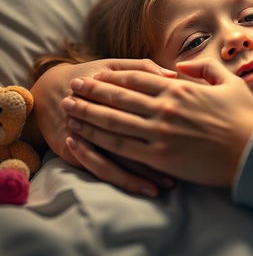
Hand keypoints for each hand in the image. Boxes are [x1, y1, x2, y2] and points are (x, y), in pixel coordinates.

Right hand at [30, 58, 178, 195]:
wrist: (52, 90)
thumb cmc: (94, 77)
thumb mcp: (115, 65)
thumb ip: (144, 69)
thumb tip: (173, 76)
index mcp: (111, 90)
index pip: (143, 107)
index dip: (169, 121)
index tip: (196, 136)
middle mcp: (96, 113)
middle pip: (133, 137)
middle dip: (162, 154)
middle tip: (190, 165)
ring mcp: (82, 135)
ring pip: (119, 160)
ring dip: (145, 174)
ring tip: (168, 185)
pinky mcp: (74, 152)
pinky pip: (102, 170)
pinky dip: (125, 180)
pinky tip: (146, 189)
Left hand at [61, 58, 252, 186]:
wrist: (252, 153)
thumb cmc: (245, 118)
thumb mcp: (230, 83)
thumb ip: (206, 68)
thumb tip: (184, 65)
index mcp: (180, 89)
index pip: (137, 78)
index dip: (113, 76)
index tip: (97, 73)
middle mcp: (165, 108)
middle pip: (119, 97)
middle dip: (92, 91)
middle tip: (72, 86)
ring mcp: (159, 132)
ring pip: (113, 120)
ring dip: (87, 112)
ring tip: (68, 107)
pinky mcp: (158, 156)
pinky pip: (120, 146)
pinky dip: (97, 139)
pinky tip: (81, 136)